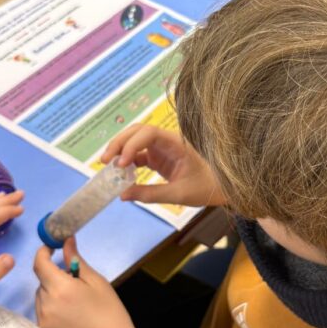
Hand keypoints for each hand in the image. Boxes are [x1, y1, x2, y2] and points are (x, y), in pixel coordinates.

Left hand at [34, 238, 155, 327]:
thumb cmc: (110, 314)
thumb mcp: (97, 283)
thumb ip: (77, 261)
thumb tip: (66, 241)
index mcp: (60, 288)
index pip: (39, 263)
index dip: (43, 252)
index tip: (51, 248)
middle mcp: (45, 304)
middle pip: (41, 282)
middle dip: (53, 276)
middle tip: (75, 281)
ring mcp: (42, 321)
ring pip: (40, 298)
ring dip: (51, 293)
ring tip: (75, 302)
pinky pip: (43, 313)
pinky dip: (52, 308)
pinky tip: (71, 316)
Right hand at [101, 124, 225, 206]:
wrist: (222, 187)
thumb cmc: (208, 187)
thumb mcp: (179, 194)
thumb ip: (150, 194)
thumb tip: (122, 195)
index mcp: (176, 142)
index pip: (148, 133)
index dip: (131, 145)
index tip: (121, 164)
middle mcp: (167, 141)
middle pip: (136, 132)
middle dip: (119, 143)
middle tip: (104, 162)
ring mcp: (162, 148)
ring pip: (135, 141)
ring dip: (120, 151)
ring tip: (107, 167)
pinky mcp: (159, 158)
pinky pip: (138, 155)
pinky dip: (127, 162)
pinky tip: (120, 174)